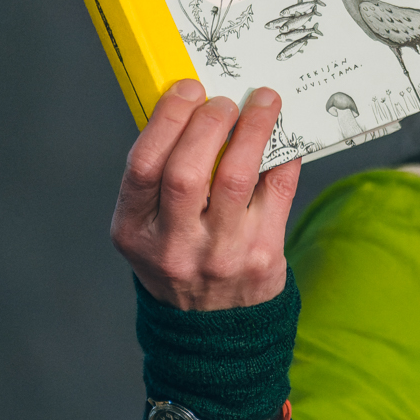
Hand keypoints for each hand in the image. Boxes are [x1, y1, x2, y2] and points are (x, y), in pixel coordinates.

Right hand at [110, 79, 301, 308]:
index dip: (167, 120)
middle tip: (225, 100)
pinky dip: (283, 156)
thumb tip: (199, 105)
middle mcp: (174, 246)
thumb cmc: (179, 257)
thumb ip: (163, 177)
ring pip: (239, 178)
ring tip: (263, 102)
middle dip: (209, 122)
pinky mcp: (262, 257)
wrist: (213, 330)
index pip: (144, 167)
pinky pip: (279, 192)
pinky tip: (284, 136)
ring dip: (254, 129)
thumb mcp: (149, 228)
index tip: (189, 89)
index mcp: (135, 232)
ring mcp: (220, 255)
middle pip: (188, 171)